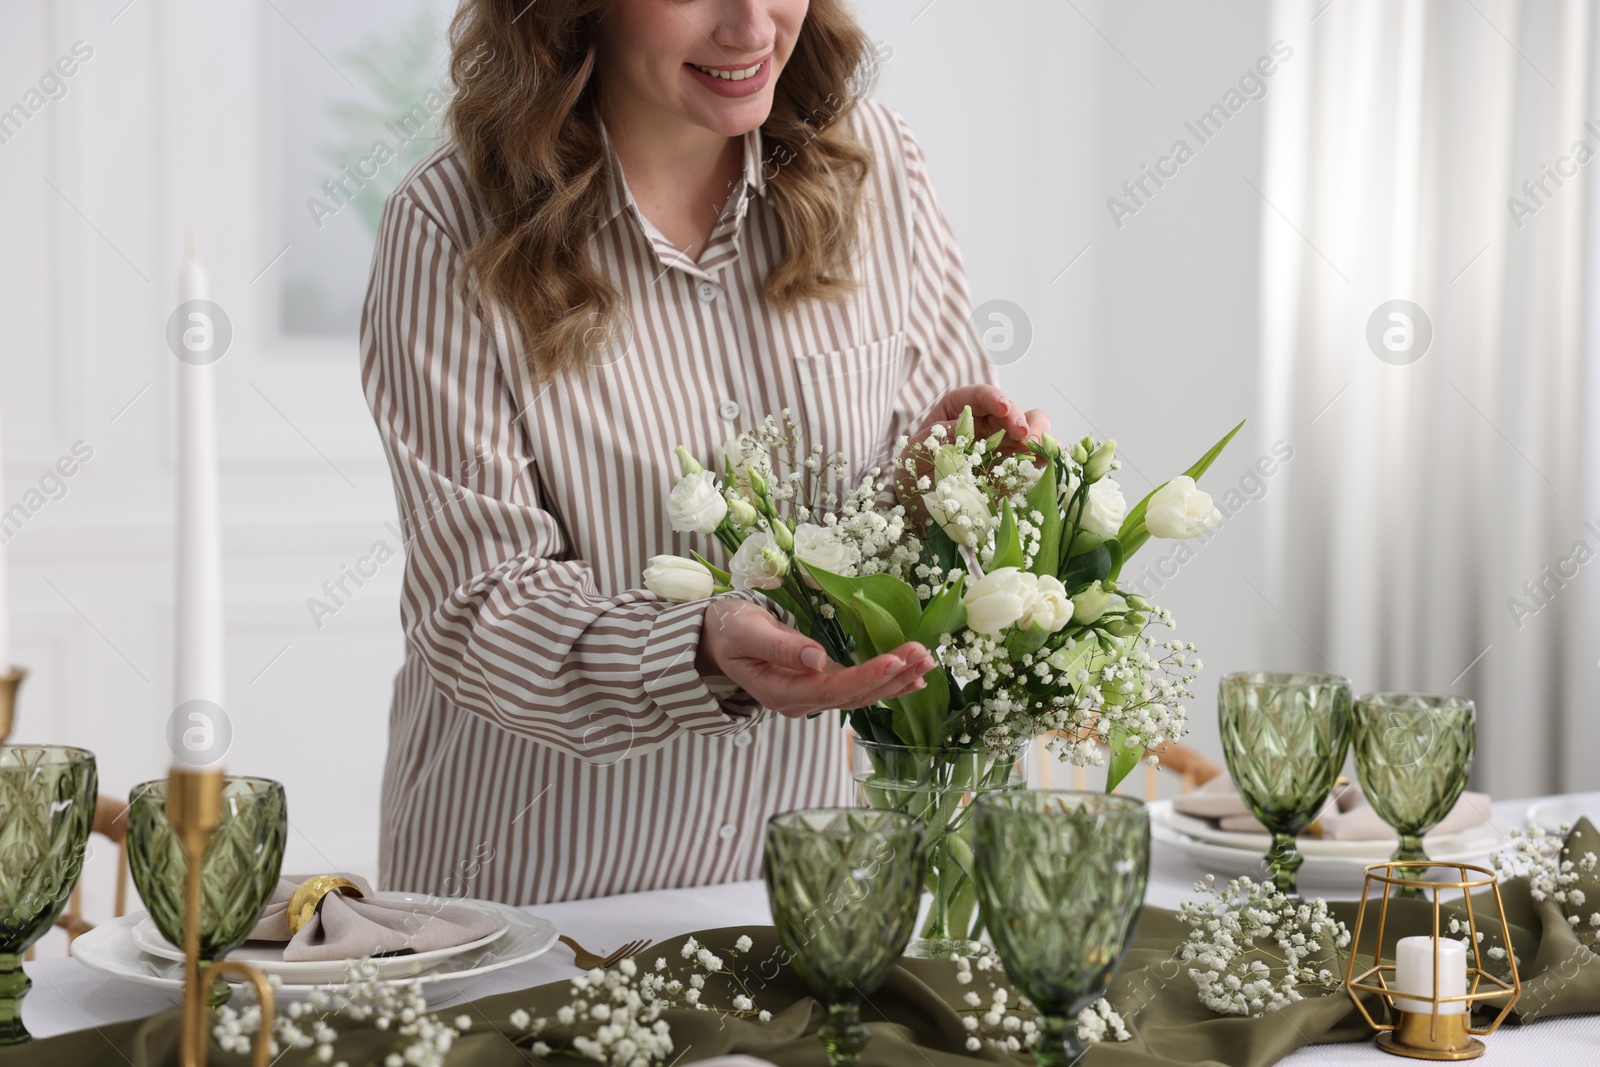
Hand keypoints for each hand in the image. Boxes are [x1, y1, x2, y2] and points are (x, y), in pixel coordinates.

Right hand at [696, 598, 934, 717]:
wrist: (715, 638)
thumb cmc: (728, 630)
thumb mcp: (747, 631)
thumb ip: (781, 647)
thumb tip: (816, 658)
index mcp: (781, 693)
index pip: (832, 690)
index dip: (866, 677)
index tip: (895, 660)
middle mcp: (800, 702)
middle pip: (853, 696)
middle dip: (892, 676)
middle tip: (924, 655)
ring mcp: (811, 696)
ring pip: (860, 695)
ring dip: (896, 680)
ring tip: (927, 664)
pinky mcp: (819, 685)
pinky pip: (856, 687)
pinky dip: (885, 679)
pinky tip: (911, 674)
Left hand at [897, 384, 1050, 504]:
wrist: (917, 506)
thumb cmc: (914, 471)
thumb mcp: (916, 452)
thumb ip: (936, 438)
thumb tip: (960, 427)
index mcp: (959, 410)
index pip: (980, 396)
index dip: (994, 398)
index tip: (1002, 408)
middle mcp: (986, 424)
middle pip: (1013, 412)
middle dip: (1022, 420)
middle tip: (1024, 436)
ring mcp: (1002, 447)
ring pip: (1031, 431)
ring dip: (1039, 438)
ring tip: (1038, 451)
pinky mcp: (1013, 470)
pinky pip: (1034, 461)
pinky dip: (1043, 460)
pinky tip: (1045, 464)